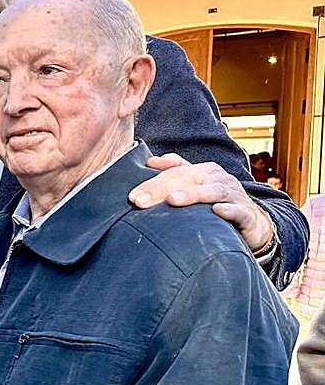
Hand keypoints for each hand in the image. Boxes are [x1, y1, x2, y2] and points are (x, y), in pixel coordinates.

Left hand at [129, 153, 272, 250]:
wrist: (253, 223)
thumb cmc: (215, 204)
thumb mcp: (195, 186)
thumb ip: (175, 172)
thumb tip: (150, 161)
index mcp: (203, 171)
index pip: (173, 173)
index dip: (152, 183)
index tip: (131, 197)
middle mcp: (219, 179)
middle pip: (188, 179)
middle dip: (162, 189)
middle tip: (140, 201)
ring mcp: (234, 195)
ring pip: (213, 191)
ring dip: (193, 195)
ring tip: (172, 200)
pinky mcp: (247, 214)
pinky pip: (239, 210)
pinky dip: (229, 210)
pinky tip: (217, 211)